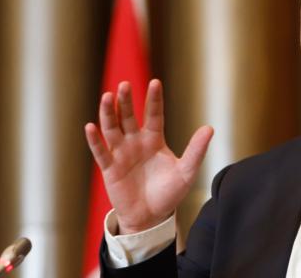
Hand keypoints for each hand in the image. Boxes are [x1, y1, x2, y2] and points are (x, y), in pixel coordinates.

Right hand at [85, 79, 212, 234]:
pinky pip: (101, 152)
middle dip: (126, 101)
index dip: (154, 99)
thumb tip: (209, 128)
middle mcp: (136, 142)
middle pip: (129, 117)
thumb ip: (196, 150)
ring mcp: (121, 153)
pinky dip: (95, 140)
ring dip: (109, 113)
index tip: (155, 82)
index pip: (154, 114)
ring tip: (107, 97)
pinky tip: (90, 126)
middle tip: (124, 85)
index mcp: (154, 139)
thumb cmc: (169, 193)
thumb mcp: (186, 172)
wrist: (151, 217)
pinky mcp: (110, 169)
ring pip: (112, 129)